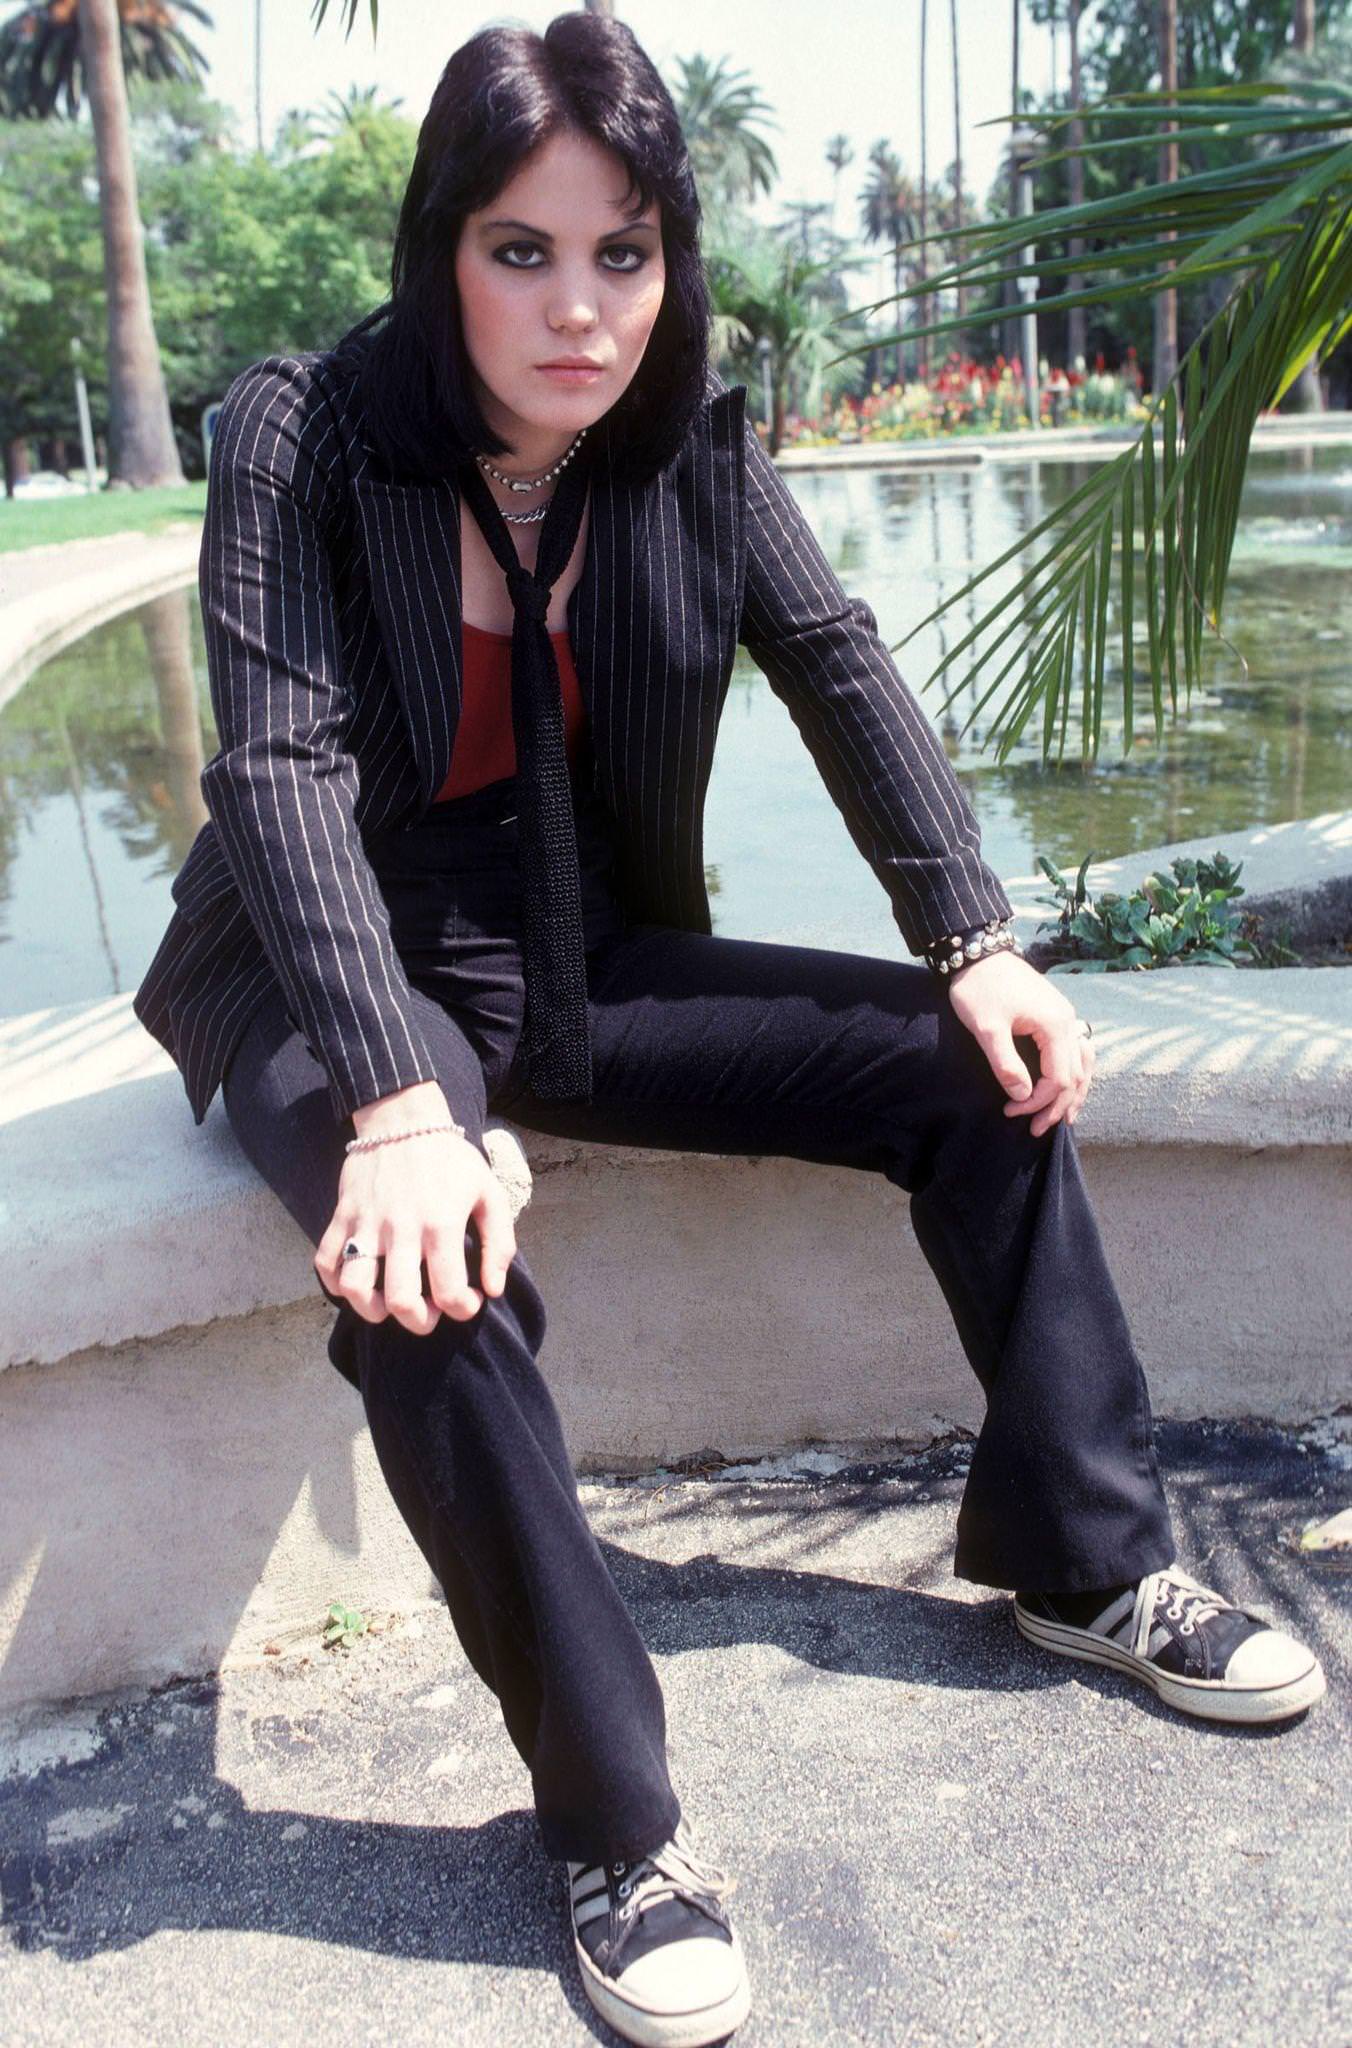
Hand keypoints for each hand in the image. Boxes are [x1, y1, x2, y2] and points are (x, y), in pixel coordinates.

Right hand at [314, 1080, 517, 1335]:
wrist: (403, 1118)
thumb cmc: (451, 1160)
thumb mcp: (489, 1192)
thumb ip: (500, 1243)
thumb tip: (494, 1289)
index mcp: (441, 1224)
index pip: (449, 1291)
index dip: (462, 1310)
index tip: (468, 1302)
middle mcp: (401, 1228)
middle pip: (400, 1301)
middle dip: (418, 1322)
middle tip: (429, 1313)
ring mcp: (366, 1223)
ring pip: (355, 1288)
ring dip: (371, 1310)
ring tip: (389, 1305)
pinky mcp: (342, 1215)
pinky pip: (324, 1262)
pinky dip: (334, 1284)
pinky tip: (358, 1282)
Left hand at [944, 951, 1093, 1135]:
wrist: (978, 952)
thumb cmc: (979, 988)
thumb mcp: (987, 1028)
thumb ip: (1005, 1064)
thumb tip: (1023, 1097)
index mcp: (1055, 1026)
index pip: (1059, 1079)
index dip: (1038, 1102)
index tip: (1011, 1113)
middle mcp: (1069, 1021)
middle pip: (1076, 1075)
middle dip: (1058, 1106)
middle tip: (1036, 1130)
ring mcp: (1065, 1016)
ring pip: (1082, 1063)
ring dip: (1073, 1092)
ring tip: (1062, 1118)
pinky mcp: (1055, 1014)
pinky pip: (1075, 1050)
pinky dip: (1073, 1073)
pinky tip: (1066, 1086)